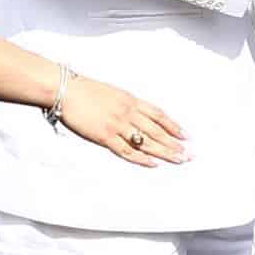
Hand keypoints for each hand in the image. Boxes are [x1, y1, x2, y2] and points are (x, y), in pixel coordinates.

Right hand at [56, 75, 188, 166]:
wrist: (65, 90)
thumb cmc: (85, 90)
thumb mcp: (112, 92)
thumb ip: (126, 104)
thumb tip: (137, 113)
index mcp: (131, 100)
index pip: (159, 114)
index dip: (174, 126)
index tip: (185, 135)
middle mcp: (128, 112)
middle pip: (157, 131)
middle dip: (175, 143)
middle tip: (189, 154)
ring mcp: (117, 125)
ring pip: (147, 142)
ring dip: (164, 152)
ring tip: (178, 160)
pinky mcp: (105, 136)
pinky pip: (127, 150)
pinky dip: (142, 158)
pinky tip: (153, 164)